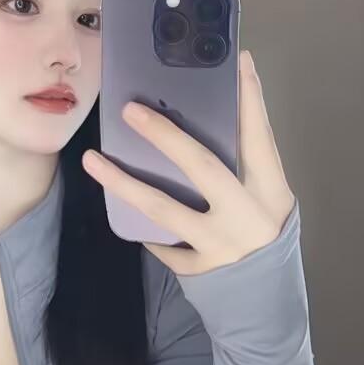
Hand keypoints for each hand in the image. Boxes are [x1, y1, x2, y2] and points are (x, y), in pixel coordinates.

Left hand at [82, 50, 294, 274]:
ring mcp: (218, 244)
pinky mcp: (196, 269)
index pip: (259, 136)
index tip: (237, 61)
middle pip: (202, 166)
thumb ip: (249, 159)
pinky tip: (121, 207)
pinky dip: (141, 225)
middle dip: (165, 136)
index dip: (248, 99)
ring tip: (93, 159)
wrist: (266, 303)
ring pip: (162, 209)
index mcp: (270, 190)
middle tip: (130, 110)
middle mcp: (244, 215)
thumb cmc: (265, 233)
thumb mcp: (270, 196)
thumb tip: (223, 101)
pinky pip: (160, 242)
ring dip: (124, 183)